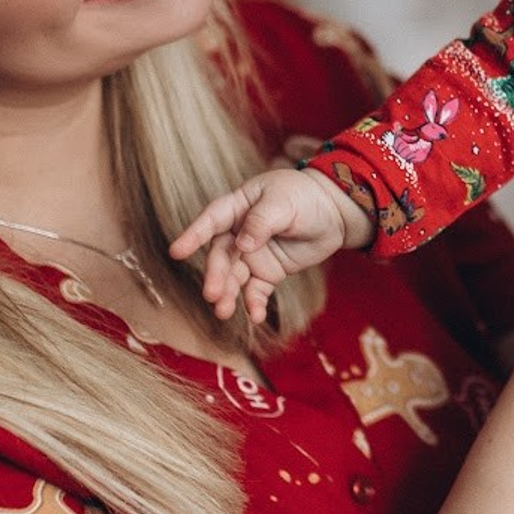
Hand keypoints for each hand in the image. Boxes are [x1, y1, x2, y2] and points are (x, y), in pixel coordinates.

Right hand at [169, 167, 372, 323]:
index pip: (211, 220)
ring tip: (224, 312)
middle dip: (216, 276)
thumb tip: (242, 245)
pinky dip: (254, 303)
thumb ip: (261, 221)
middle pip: (221, 256)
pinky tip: (255, 316)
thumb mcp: (284, 202)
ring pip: (234, 277)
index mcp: (238, 207)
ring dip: (229, 294)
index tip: (177, 252)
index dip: (193, 235)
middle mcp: (239, 233)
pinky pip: (256, 290)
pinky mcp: (268, 272)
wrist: (336, 213)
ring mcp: (253, 254)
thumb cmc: (305, 196)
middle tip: (213, 295)